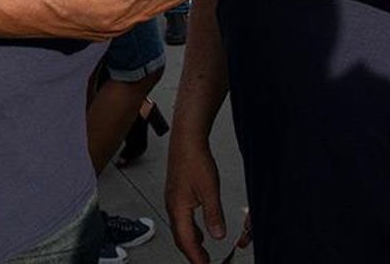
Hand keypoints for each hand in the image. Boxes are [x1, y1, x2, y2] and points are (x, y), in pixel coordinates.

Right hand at [166, 133, 226, 263]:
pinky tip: (198, 227)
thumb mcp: (210, 190)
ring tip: (202, 250)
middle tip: (203, 263)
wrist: (187, 138)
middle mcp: (172, 205)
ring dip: (190, 240)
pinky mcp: (176, 192)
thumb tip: (217, 235)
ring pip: (180, 227)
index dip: (196, 256)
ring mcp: (173, 198)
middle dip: (192, 252)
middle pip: (180, 236)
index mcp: (178, 208)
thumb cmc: (195, 159)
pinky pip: (181, 217)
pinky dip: (189, 228)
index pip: (186, 240)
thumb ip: (213, 214)